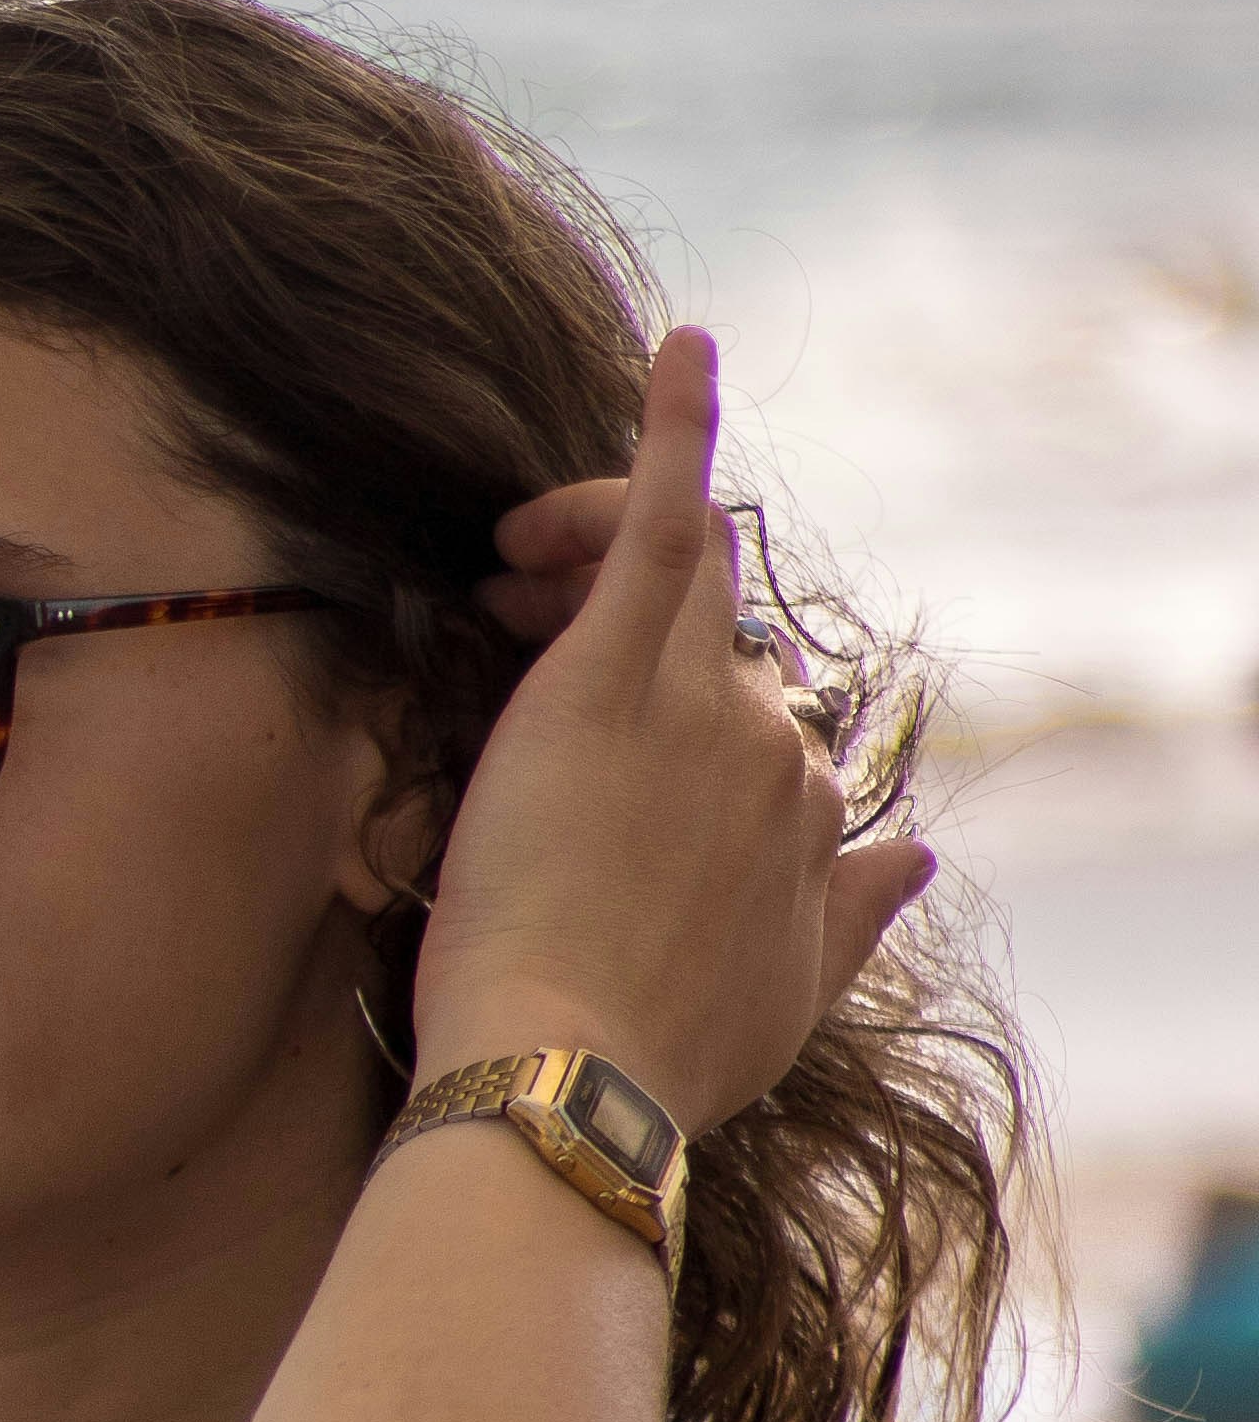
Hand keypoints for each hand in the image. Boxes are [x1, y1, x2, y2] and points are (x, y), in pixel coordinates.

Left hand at [405, 325, 929, 1136]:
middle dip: (619, 634)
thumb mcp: (781, 1002)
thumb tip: (920, 856)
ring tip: (512, 572)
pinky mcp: (617, 673)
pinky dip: (674, 427)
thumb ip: (852, 921)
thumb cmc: (650, 1059)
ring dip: (600, 551)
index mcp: (802, 814)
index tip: (578, 753)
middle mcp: (772, 743)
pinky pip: (668, 520)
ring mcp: (703, 704)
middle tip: (502, 647)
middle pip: (713, 637)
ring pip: (685, 575)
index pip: (756, 715)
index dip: (672, 713)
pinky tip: (683, 344)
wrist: (571, 1077)